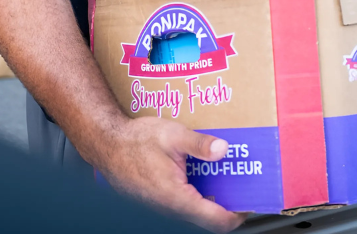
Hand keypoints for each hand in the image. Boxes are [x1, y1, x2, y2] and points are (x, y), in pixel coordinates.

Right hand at [91, 115, 241, 231]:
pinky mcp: (159, 200)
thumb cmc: (134, 141)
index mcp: (177, 197)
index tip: (250, 201)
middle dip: (228, 202)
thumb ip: (200, 144)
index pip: (217, 220)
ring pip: (196, 210)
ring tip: (224, 173)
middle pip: (209, 217)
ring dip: (212, 196)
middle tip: (241, 183)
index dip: (238, 215)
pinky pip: (184, 203)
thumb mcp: (172, 135)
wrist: (106, 144)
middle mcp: (170, 208)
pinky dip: (198, 191)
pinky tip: (200, 170)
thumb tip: (224, 150)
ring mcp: (163, 206)